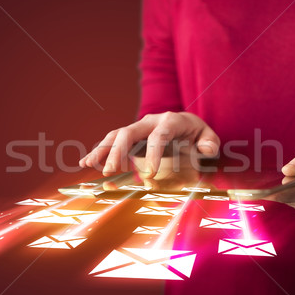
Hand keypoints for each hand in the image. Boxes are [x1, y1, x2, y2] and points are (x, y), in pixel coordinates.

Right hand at [78, 111, 219, 176]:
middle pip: (129, 132)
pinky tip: (85, 163)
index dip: (153, 153)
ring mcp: (138, 129)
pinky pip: (111, 142)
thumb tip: (206, 150)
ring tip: (90, 165)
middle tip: (110, 172)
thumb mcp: (209, 138)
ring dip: (103, 150)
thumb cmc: (198, 135)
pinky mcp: (130, 138)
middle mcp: (150, 122)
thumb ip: (209, 143)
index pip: (159, 135)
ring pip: (116, 136)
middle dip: (118, 151)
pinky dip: (99, 152)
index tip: (150, 174)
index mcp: (171, 121)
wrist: (186, 126)